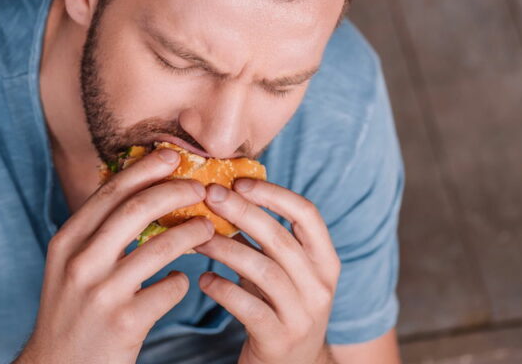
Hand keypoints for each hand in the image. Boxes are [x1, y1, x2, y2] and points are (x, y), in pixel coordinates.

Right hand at [17, 148, 215, 363]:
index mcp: (66, 241)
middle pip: (136, 209)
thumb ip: (97, 233)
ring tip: (208, 227)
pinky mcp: (125, 322)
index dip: (144, 169)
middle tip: (201, 187)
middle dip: (175, 190)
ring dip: (192, 231)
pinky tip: (180, 281)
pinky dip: (181, 280)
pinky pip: (170, 288)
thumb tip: (141, 191)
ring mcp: (102, 293)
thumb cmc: (72, 312)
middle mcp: (80, 262)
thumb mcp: (70, 266)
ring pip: (161, 246)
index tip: (172, 155)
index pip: (110, 192)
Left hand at [193, 179, 340, 363]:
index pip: (307, 215)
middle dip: (241, 212)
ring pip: (262, 271)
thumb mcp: (283, 272)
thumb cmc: (280, 309)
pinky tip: (203, 280)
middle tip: (208, 195)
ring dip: (225, 249)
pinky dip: (222, 289)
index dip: (274, 194)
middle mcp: (320, 286)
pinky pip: (248, 308)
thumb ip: (265, 241)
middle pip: (280, 238)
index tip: (239, 182)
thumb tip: (225, 195)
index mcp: (325, 262)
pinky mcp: (280, 340)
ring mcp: (303, 315)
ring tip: (197, 238)